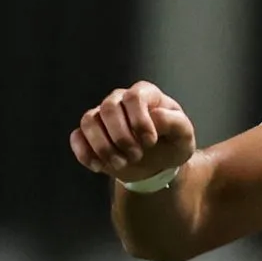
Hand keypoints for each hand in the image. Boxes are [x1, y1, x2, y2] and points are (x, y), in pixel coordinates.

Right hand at [70, 81, 195, 182]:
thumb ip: (175, 122)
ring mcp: (102, 115)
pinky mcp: (88, 134)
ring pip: (89, 121)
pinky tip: (101, 167)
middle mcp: (120, 99)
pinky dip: (86, 154)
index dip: (139, 121)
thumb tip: (153, 116)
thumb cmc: (172, 144)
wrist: (157, 164)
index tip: (150, 142)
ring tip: (121, 163)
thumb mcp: (184, 135)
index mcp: (146, 94)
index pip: (134, 97)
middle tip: (137, 156)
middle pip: (108, 108)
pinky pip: (76, 137)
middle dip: (121, 137)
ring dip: (103, 147)